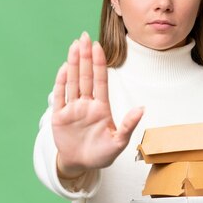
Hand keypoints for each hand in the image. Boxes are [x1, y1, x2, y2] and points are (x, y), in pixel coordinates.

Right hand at [52, 32, 143, 178]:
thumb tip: (142, 109)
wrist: (81, 165)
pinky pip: (60, 96)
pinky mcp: (59, 116)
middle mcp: (86, 104)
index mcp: (101, 108)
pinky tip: (64, 67)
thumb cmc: (102, 155)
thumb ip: (128, 125)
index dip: (99, 63)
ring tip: (74, 45)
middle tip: (85, 36)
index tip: (98, 47)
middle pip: (85, 76)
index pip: (100, 81)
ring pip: (72, 81)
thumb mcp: (118, 142)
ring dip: (73, 63)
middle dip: (85, 56)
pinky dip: (61, 82)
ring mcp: (72, 109)